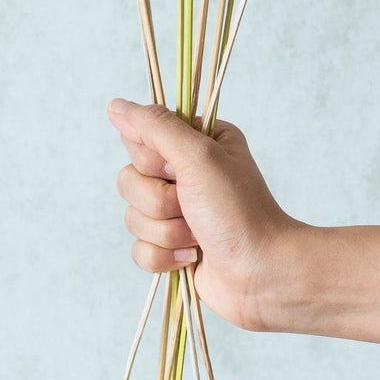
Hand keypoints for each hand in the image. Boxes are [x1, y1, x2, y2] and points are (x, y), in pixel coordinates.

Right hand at [107, 99, 379, 346]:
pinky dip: (163, 256)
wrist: (263, 273)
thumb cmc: (238, 211)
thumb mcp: (198, 156)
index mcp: (195, 142)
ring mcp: (177, 212)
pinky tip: (192, 258)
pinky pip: (138, 249)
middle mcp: (185, 173)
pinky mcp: (171, 247)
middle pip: (129, 179)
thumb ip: (155, 127)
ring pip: (132, 216)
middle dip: (158, 200)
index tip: (176, 169)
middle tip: (191, 204)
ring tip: (197, 235)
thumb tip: (116, 106)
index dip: (151, 158)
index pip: (140, 137)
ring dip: (165, 231)